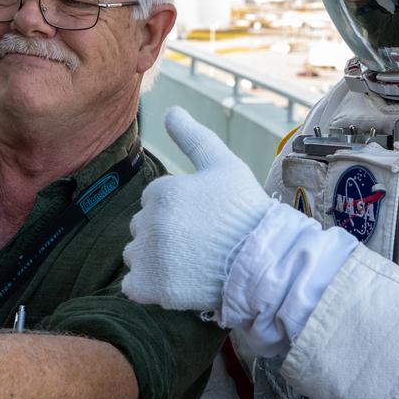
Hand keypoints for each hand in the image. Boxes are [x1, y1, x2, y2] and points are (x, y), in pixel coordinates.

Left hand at [122, 107, 274, 316]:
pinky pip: (133, 286)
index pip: (153, 199)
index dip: (178, 209)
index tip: (203, 219)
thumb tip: (171, 110)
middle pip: (142, 226)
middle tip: (198, 241)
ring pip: (135, 255)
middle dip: (163, 232)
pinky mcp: (151, 288)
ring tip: (189, 262)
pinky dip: (148, 286)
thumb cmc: (246, 211)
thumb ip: (193, 137)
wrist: (265, 260)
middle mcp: (149, 222)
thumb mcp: (224, 165)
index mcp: (162, 191)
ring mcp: (149, 256)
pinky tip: (175, 280)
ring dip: (153, 259)